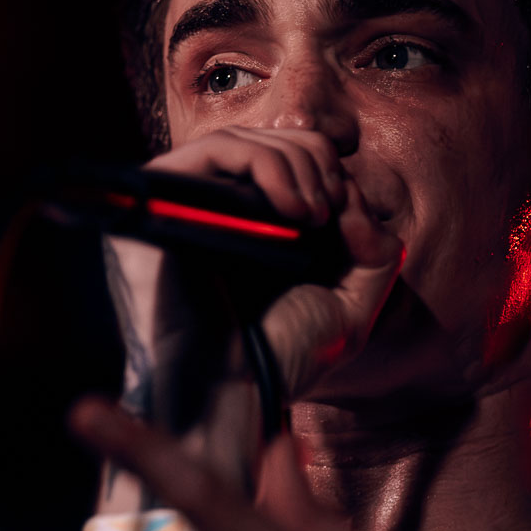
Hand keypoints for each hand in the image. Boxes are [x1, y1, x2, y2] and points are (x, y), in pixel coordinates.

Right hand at [111, 127, 403, 409]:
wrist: (234, 391)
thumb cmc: (282, 356)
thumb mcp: (350, 304)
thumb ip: (373, 251)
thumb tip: (353, 203)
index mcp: (248, 225)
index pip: (288, 158)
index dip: (328, 172)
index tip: (348, 221)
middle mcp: (212, 208)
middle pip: (268, 138)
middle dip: (317, 162)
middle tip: (332, 214)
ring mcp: (182, 202)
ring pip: (242, 138)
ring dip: (297, 164)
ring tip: (315, 215)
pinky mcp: (158, 200)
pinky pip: (212, 150)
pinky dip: (266, 164)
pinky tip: (295, 210)